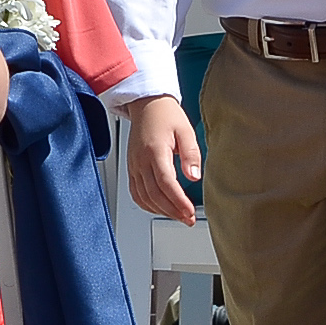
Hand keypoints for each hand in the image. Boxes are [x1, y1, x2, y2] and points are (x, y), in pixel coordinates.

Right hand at [125, 95, 199, 225]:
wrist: (147, 105)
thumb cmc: (166, 116)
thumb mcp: (186, 130)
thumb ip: (191, 154)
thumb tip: (194, 176)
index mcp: (155, 151)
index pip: (166, 183)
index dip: (178, 201)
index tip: (190, 211)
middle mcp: (140, 161)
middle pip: (154, 194)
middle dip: (172, 211)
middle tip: (188, 219)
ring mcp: (133, 166)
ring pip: (143, 197)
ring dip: (161, 211)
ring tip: (178, 216)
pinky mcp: (131, 168)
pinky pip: (135, 192)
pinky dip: (147, 205)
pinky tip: (160, 209)